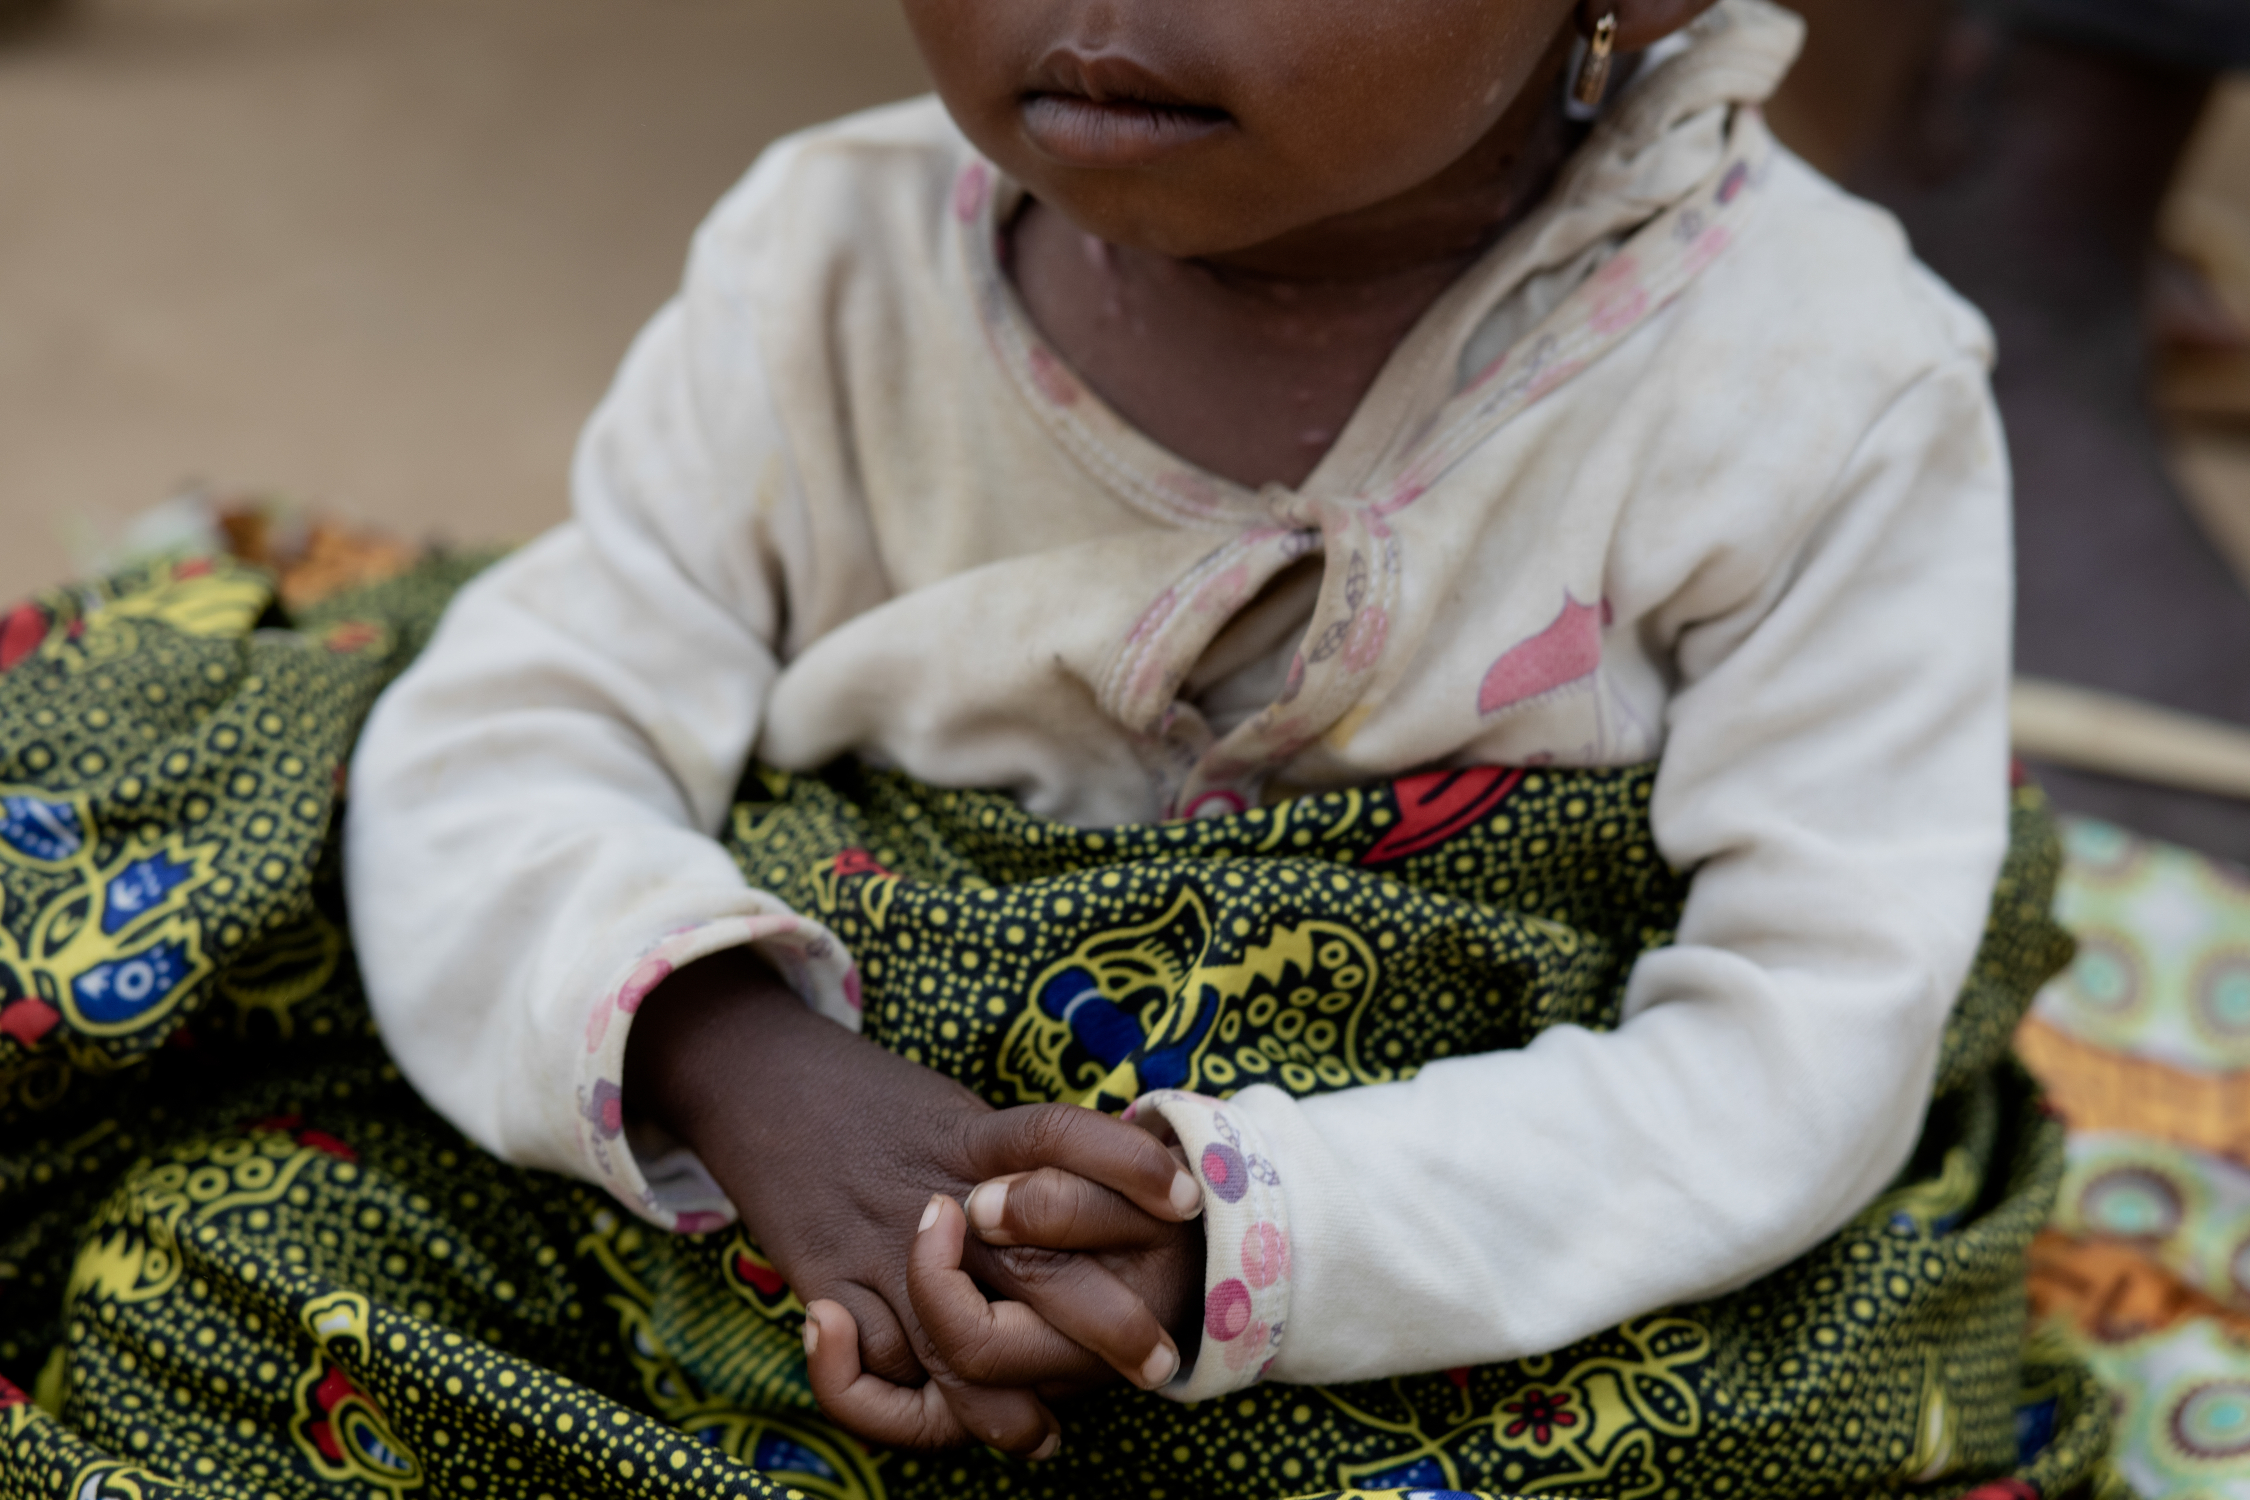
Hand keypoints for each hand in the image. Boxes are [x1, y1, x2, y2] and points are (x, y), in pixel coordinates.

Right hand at [622, 949, 1201, 1451]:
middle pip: (1034, 1266)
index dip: (1129, 1164)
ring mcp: (880, 1245)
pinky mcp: (828, 1282)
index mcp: (973, 1138)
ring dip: (1011, 1404)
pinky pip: (881, 1371)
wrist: (761, 1080)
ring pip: (959, 1344)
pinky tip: (974, 1426)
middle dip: (1103, 1326)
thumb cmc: (871, 1101)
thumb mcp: (955, 1109)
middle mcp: (936, 1196)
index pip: (1060, 1138)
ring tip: (1052, 1432)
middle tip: (1158, 1363)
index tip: (1188, 1198)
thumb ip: (1016, 1156)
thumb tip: (1114, 1176)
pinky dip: (922, 1411)